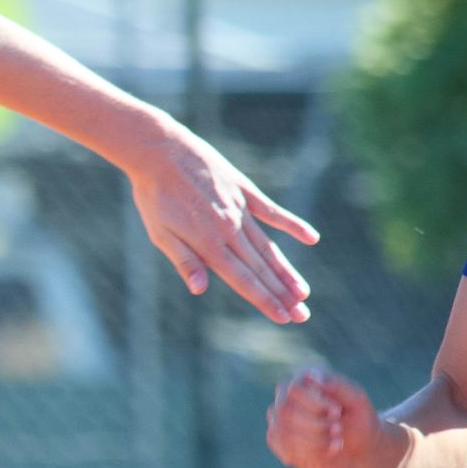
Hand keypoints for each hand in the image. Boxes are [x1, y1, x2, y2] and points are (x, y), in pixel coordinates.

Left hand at [126, 129, 315, 324]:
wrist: (161, 150)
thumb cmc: (154, 196)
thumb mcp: (160, 234)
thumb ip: (185, 261)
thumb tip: (199, 290)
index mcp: (209, 244)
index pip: (242, 280)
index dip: (263, 300)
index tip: (282, 317)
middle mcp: (230, 229)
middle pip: (261, 268)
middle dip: (282, 294)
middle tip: (303, 315)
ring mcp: (241, 209)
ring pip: (269, 246)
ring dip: (287, 271)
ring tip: (303, 292)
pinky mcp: (245, 190)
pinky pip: (273, 211)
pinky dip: (292, 225)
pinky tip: (311, 238)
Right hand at [267, 365, 379, 467]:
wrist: (360, 446)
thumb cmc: (359, 417)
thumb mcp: (357, 399)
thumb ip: (337, 385)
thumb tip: (310, 376)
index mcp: (304, 379)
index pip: (293, 389)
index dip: (314, 403)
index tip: (337, 411)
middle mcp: (286, 397)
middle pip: (284, 411)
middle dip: (315, 424)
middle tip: (338, 428)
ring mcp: (279, 420)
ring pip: (283, 432)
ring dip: (314, 439)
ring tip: (337, 439)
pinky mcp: (280, 441)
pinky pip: (285, 449)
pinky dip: (311, 452)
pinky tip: (330, 449)